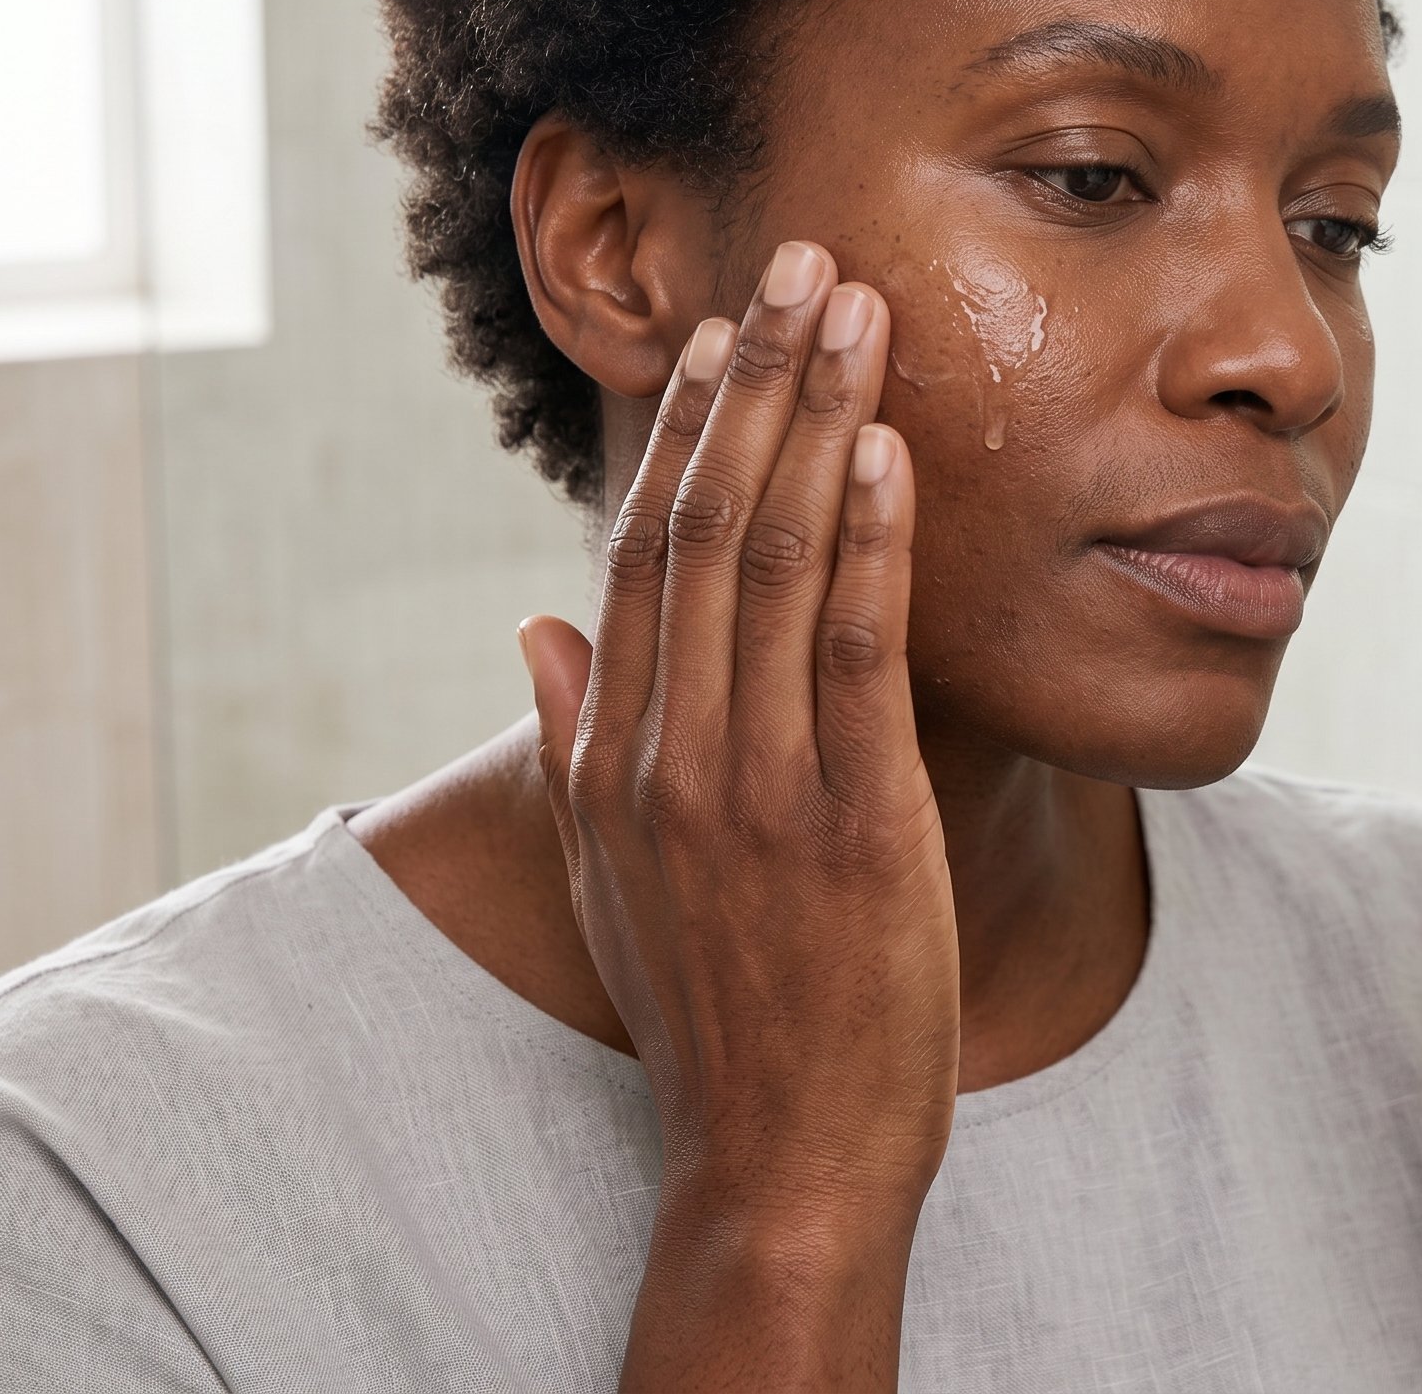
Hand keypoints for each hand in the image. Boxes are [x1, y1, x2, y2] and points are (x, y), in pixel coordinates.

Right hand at [516, 241, 955, 1390]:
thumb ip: (575, 743)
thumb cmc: (722, 1013)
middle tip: (802, 262)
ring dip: (816, 421)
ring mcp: (756, 783)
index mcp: (619, 755)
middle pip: (704, 525)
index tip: (723, 331)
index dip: (683, 431)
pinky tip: (887, 448)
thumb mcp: (616, 881)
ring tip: (852, 308)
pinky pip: (852, 652)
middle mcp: (671, 751)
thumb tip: (533, 625)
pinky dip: (865, 541)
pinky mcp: (850, 819)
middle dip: (756, 383)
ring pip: (773, 562)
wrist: (785, 1159)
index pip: (641, 554)